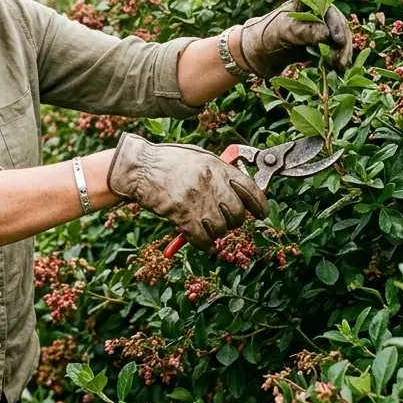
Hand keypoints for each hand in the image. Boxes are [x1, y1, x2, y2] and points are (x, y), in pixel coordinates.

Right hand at [107, 134, 267, 252]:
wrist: (140, 168)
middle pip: (237, 214)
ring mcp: (197, 200)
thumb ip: (220, 174)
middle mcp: (211, 183)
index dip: (260, 204)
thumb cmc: (169, 162)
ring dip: (216, 232)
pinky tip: (200, 240)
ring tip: (206, 225)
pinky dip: (204, 243)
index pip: (250, 188)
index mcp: (217, 167)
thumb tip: (240, 192)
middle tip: (226, 220)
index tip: (262, 212)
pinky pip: (203, 239)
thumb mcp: (199, 159)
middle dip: (234, 221)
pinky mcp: (182, 216)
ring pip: (221, 229)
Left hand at [237, 0, 352, 78]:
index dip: (337, 24)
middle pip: (338, 25)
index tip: (337, 41)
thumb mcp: (284, 31)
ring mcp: (318, 29)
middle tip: (341, 62)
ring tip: (340, 68)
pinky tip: (338, 69)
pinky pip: (333, 49)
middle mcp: (316, 13)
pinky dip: (337, 58)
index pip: (329, 10)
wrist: (256, 53)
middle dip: (343, 43)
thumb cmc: (266, 35)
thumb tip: (326, 34)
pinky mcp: (318, 44)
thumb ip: (304, 31)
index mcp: (307, 1)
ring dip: (342, 53)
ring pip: (339, 38)